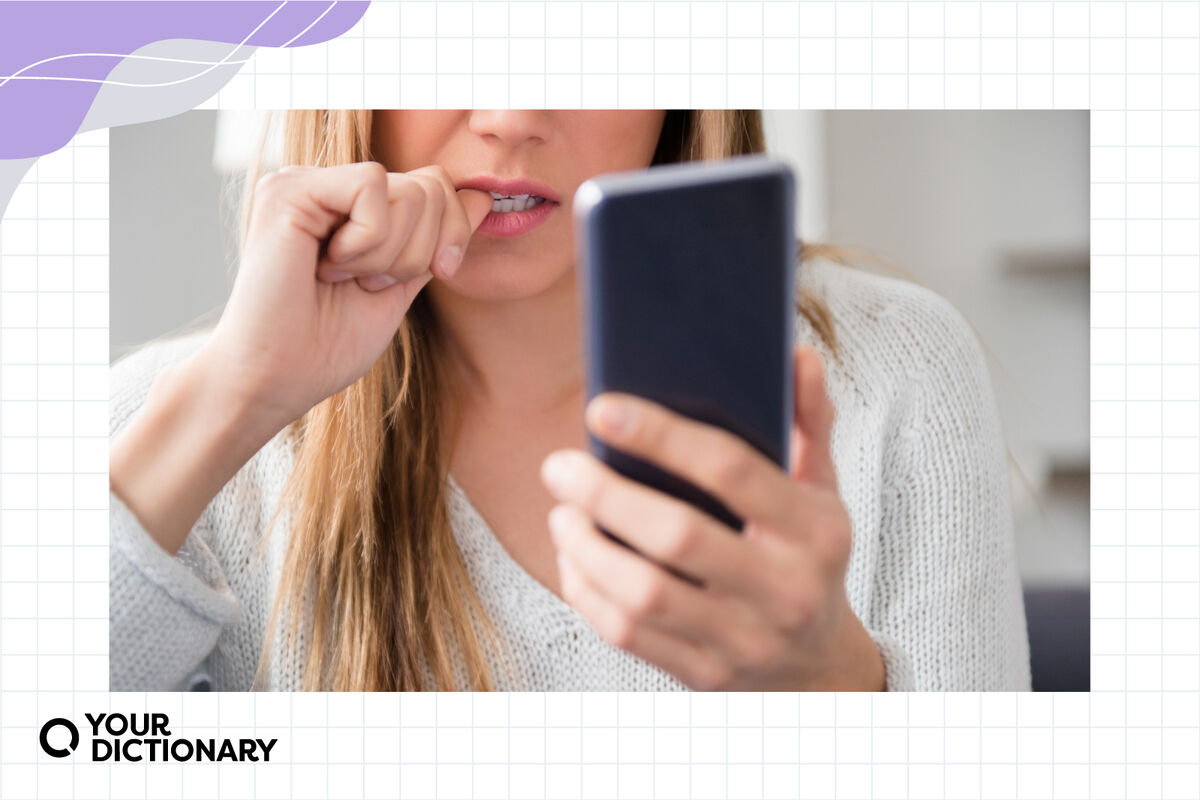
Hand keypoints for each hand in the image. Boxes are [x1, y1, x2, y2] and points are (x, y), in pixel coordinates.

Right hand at [205, 162, 493, 428]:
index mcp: (353, 208)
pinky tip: (327, 267)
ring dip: (390, 254)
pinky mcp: (289, 188)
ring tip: (344, 278)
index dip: (453, 231)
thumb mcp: (403, 286)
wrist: (276, 379)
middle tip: (369, 284)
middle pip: (431, 186)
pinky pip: (371, 186)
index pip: (436, 186)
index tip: (435, 274)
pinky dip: (367, 242)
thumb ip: (437, 240)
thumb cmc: (327, 346)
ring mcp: (307, 182)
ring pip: (408, 188)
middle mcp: (329, 186)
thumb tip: (483, 197)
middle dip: (421, 251)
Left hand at [540, 346, 885, 690]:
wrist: (819, 668)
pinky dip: (588, 593)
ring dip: (587, 547)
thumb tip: (798, 353)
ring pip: (644, 594)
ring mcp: (746, 640)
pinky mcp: (705, 676)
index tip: (600, 409)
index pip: (731, 470)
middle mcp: (786, 589)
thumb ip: (809, 420)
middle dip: (604, 494)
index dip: (660, 435)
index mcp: (817, 530)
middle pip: (677, 536)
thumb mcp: (822, 490)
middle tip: (558, 465)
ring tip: (561, 512)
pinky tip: (573, 560)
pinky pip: (629, 636)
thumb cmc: (807, 557)